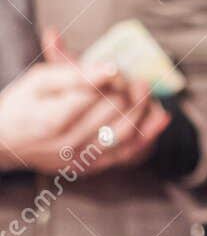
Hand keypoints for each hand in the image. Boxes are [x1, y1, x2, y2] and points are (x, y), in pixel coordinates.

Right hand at [0, 31, 169, 172]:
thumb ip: (74, 72)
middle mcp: (66, 144)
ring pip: (126, 131)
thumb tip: (111, 68)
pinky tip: (161, 117)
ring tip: (142, 90)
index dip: (113, 76)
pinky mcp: (88, 167)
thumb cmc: (21, 106)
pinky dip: (148, 134)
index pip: (97, 93)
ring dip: (142, 107)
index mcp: (51, 120)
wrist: (4, 144)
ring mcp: (78, 158)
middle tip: (129, 78)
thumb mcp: (39, 80)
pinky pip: (126, 154)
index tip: (115, 68)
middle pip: (115, 110)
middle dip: (128, 89)